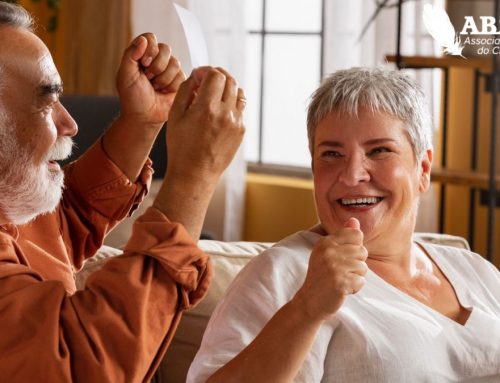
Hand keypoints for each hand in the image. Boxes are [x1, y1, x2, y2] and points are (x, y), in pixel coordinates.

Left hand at [116, 33, 184, 128]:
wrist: (144, 117)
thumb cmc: (132, 97)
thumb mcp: (125, 74)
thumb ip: (130, 54)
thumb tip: (144, 39)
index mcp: (141, 53)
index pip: (150, 37)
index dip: (150, 49)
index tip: (143, 64)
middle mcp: (157, 58)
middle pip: (165, 49)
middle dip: (156, 67)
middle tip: (148, 79)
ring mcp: (169, 69)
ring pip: (174, 63)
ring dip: (163, 79)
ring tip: (155, 88)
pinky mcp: (180, 80)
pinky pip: (181, 75)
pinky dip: (170, 86)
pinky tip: (164, 93)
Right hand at [165, 66, 245, 181]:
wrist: (195, 173)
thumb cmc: (181, 146)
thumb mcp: (175, 116)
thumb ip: (186, 90)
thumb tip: (196, 76)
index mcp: (207, 108)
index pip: (215, 75)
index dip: (206, 70)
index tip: (198, 75)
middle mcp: (225, 113)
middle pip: (229, 80)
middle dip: (217, 75)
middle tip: (207, 79)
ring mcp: (236, 122)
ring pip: (238, 92)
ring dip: (227, 87)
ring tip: (215, 93)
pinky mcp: (241, 130)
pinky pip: (240, 108)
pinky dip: (231, 102)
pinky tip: (219, 109)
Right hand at [294, 218, 367, 320]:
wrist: (310, 302)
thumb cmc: (321, 276)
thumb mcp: (327, 252)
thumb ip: (343, 236)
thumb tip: (355, 220)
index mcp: (325, 242)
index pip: (356, 235)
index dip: (354, 248)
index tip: (342, 258)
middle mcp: (328, 251)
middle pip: (362, 251)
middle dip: (356, 264)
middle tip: (341, 273)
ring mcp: (334, 267)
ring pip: (363, 267)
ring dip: (356, 277)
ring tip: (341, 280)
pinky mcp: (340, 282)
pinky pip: (361, 282)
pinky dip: (355, 288)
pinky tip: (342, 289)